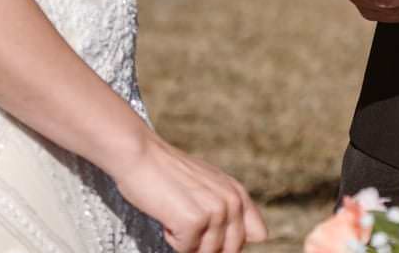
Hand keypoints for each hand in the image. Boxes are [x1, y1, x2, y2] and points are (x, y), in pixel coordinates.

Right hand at [111, 137, 266, 252]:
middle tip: (185, 222)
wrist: (140, 155)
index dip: (233, 243)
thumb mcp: (209, 185)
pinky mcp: (195, 221)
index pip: (258, 234)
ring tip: (175, 212)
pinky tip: (167, 214)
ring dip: (186, 241)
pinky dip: (172, 238)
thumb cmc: (167, 172)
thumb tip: (257, 237)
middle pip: (230, 250)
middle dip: (205, 245)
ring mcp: (215, 211)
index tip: (209, 235)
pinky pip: (186, 250)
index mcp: (238, 193)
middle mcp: (232, 201)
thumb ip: (230, 207)